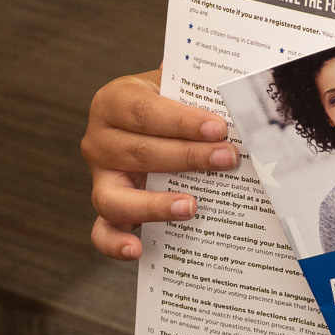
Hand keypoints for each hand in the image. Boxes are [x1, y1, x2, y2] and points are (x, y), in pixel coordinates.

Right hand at [82, 66, 239, 258]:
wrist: (147, 118)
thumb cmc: (167, 100)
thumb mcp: (176, 84)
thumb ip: (195, 85)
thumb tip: (235, 87)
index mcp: (114, 101)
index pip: (145, 111)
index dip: (182, 121)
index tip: (218, 128)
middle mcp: (99, 140)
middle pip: (140, 153)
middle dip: (188, 158)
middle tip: (228, 160)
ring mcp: (99, 177)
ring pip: (117, 196)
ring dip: (156, 205)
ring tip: (192, 207)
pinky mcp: (105, 206)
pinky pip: (102, 230)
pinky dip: (115, 243)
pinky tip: (137, 250)